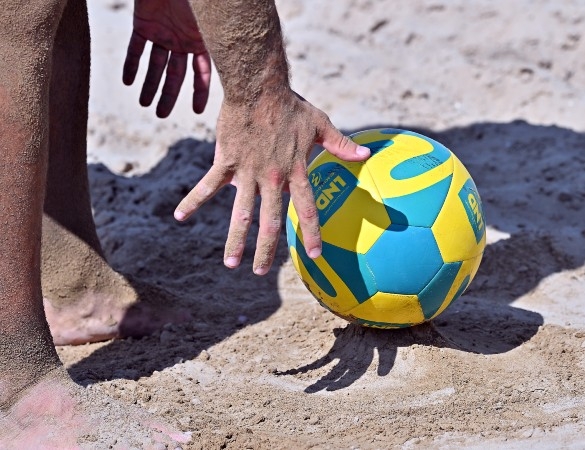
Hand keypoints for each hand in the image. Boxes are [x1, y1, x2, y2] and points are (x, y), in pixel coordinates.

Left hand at [122, 0, 211, 117]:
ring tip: (143, 103)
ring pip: (155, 65)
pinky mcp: (143, 25)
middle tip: (161, 115)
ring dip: (149, 85)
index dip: (199, 92)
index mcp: (201, 40)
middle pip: (176, 74)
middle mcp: (182, 40)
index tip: (196, 112)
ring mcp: (163, 33)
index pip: (202, 73)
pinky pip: (136, 48)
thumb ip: (218, 33)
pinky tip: (128, 82)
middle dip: (168, 95)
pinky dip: (131, 64)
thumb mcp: (209, 16)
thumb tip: (242, 57)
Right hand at [173, 91, 370, 274]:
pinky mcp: (226, 161)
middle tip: (260, 273)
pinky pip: (208, 185)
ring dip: (235, 240)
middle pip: (270, 221)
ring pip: (241, 213)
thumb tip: (366, 155)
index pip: (307, 209)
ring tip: (231, 263)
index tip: (315, 254)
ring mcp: (248, 172)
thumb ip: (341, 145)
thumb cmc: (291, 105)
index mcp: (295, 172)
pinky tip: (180, 216)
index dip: (311, 232)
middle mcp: (272, 178)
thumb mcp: (320, 125)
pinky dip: (193, 200)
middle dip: (266, 249)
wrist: (258, 88)